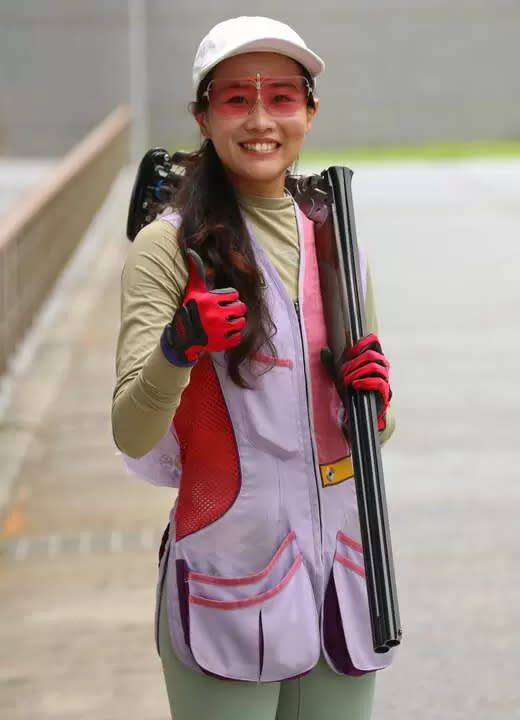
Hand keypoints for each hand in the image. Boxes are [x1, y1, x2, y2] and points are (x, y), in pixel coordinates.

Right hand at [161, 249, 245, 365]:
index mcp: (209, 301)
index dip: (230, 297)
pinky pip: (238, 337)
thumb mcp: (193, 290)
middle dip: (236, 309)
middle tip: (228, 312)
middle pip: (241, 308)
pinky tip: (225, 332)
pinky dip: (234, 335)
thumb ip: (197, 271)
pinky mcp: (221, 343)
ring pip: (241, 322)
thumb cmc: (190, 308)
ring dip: (236, 322)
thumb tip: (191, 250)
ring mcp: (218, 330)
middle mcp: (214, 315)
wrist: (183, 336)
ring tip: (227, 322)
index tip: (222, 301)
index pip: (234, 294)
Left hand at [340, 333, 390, 429]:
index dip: (362, 343)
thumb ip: (331, 362)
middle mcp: (381, 366)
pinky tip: (355, 385)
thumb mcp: (339, 374)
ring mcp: (385, 378)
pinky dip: (365, 382)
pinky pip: (379, 382)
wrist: (357, 411)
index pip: (374, 342)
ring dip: (357, 372)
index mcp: (372, 358)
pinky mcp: (385, 392)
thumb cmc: (350, 389)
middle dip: (354, 361)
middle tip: (342, 371)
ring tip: (346, 380)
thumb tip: (323, 349)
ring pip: (375, 367)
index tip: (349, 351)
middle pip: (372, 354)